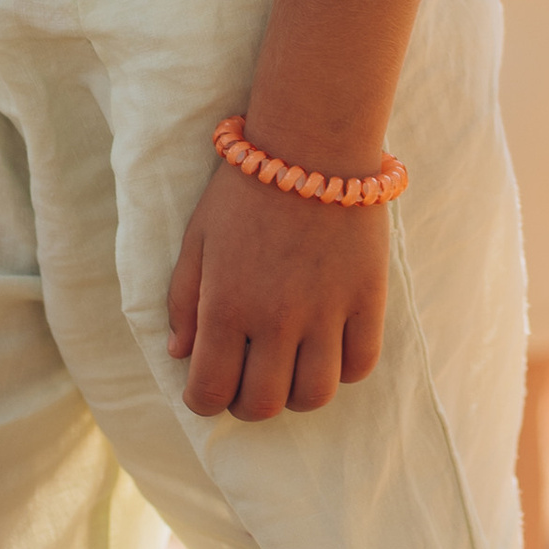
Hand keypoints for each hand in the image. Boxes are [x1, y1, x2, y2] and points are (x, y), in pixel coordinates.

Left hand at [167, 167, 388, 419]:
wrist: (312, 144)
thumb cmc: (245, 190)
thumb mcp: (197, 239)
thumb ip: (183, 300)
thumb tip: (180, 353)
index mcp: (226, 305)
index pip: (209, 392)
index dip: (203, 401)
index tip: (206, 388)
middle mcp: (276, 318)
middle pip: (264, 405)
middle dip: (248, 404)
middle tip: (248, 380)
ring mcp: (326, 311)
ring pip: (315, 394)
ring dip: (297, 394)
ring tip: (290, 369)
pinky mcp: (367, 298)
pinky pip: (361, 363)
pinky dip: (343, 368)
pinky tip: (329, 347)